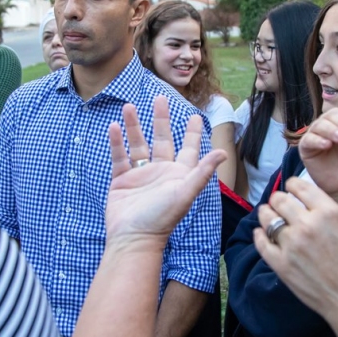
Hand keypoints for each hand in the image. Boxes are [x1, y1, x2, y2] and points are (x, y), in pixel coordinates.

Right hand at [105, 95, 226, 246]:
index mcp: (179, 174)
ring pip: (138, 144)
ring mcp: (140, 175)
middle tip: (160, 98)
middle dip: (161, 119)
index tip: (196, 116)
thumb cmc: (162, 219)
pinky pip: (120, 156)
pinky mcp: (121, 180)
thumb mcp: (185, 193)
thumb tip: (222, 152)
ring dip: (134, 126)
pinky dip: (117, 142)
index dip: (192, 133)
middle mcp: (161, 171)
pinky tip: (114, 127)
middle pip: (161, 139)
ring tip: (129, 106)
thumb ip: (202, 172)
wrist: (133, 238)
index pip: (188, 148)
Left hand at [253, 164, 337, 336]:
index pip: (298, 185)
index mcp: (328, 212)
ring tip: (271, 216)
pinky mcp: (281, 265)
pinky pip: (261, 244)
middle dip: (280, 199)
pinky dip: (258, 236)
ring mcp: (291, 246)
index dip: (293, 185)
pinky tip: (262, 234)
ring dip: (267, 214)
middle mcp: (307, 226)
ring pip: (267, 219)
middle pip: (279, 199)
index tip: (294, 190)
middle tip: (282, 204)